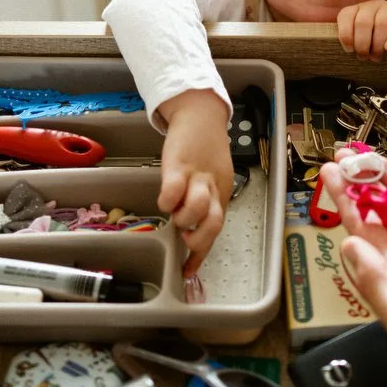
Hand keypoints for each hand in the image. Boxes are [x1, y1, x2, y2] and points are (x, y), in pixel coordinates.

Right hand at [156, 89, 233, 275]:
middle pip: (213, 224)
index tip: (189, 272)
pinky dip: (167, 200)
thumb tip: (189, 228)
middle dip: (197, 240)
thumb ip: (204, 201)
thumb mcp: (211, 178)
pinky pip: (173, 191)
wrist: (200, 114)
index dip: (202, 254)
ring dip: (183, 219)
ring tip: (175, 212)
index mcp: (222, 193)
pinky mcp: (179, 164)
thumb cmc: (204, 149)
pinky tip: (165, 197)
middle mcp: (213, 188)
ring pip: (197, 209)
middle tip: (184, 238)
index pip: (216, 229)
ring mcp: (197, 176)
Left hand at [338, 0, 386, 59]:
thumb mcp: (359, 36)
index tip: (350, 50)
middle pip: (363, 23)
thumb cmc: (374, 37)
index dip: (346, 36)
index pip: (346, 17)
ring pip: (382, 23)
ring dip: (377, 45)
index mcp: (356, 10)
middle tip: (366, 57)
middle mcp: (371, 5)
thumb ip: (351, 40)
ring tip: (377, 56)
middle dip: (362, 45)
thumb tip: (348, 50)